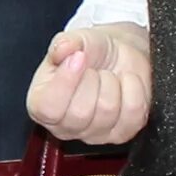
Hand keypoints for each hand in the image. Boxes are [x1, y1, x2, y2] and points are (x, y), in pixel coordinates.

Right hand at [25, 22, 153, 143]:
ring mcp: (93, 134)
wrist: (118, 56)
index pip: (48, 108)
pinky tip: (125, 83)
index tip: (78, 57)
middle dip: (94, 79)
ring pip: (108, 111)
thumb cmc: (90, 52)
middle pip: (80, 113)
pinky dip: (134, 90)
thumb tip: (63, 48)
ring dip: (114, 83)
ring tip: (109, 75)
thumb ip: (65, 43)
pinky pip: (133, 115)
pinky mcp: (121, 135)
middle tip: (95, 69)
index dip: (65, 82)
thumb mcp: (75, 40)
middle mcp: (64, 126)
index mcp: (41, 104)